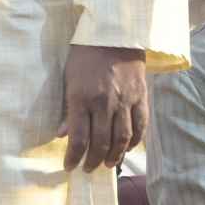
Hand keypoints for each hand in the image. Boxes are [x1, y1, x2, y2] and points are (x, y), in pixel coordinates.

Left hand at [60, 44, 147, 172]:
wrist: (114, 36)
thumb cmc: (84, 57)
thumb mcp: (68, 80)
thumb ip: (68, 109)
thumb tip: (63, 134)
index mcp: (81, 99)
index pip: (78, 138)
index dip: (74, 157)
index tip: (70, 167)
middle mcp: (104, 103)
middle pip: (101, 142)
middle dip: (93, 160)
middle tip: (88, 169)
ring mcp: (125, 101)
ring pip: (122, 138)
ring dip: (115, 155)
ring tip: (107, 164)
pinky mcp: (141, 96)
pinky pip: (141, 125)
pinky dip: (135, 141)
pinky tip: (128, 148)